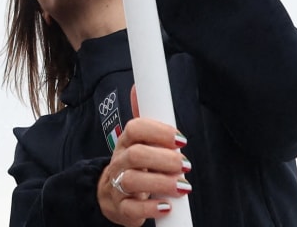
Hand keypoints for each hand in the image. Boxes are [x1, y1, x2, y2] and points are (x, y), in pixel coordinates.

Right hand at [96, 86, 191, 225]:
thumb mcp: (137, 141)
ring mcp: (118, 185)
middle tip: (185, 165)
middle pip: (135, 155)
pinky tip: (167, 206)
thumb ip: (145, 119)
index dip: (158, 132)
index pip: (135, 128)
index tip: (181, 140)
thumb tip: (138, 87)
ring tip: (182, 187)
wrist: (112, 196)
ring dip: (160, 183)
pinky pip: (132, 209)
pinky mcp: (122, 208)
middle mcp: (120, 162)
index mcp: (126, 142)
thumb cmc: (133, 166)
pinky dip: (151, 208)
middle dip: (163, 159)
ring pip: (132, 181)